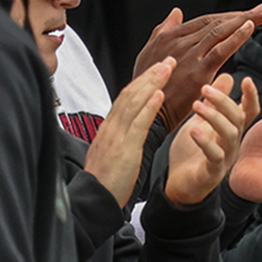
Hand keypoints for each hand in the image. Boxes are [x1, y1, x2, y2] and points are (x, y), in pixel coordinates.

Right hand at [82, 58, 172, 207]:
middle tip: (168, 60)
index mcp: (109, 129)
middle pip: (130, 94)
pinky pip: (137, 123)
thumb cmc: (105, 182)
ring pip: (133, 103)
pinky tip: (159, 94)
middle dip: (150, 75)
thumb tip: (128, 129)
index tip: (157, 70)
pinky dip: (148, 106)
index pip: (126, 99)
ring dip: (151, 83)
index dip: (142, 82)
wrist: (94, 200)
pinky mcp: (124, 149)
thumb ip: (120, 139)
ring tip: (167, 68)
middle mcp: (111, 128)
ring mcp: (116, 136)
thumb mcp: (112, 155)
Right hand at [134, 5, 261, 129]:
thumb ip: (164, 30)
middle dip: (245, 14)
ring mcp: (188, 55)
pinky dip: (237, 36)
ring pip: (221, 31)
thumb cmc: (151, 89)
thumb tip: (176, 11)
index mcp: (169, 36)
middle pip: (217, 22)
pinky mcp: (197, 71)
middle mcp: (179, 41)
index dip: (231, 16)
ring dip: (247, 19)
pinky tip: (251, 27)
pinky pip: (220, 49)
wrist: (147, 114)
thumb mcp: (151, 54)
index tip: (251, 13)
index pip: (207, 21)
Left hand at [165, 73, 257, 204]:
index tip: (245, 79)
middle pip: (238, 118)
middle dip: (224, 101)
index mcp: (231, 131)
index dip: (251, 96)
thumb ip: (214, 102)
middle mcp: (232, 144)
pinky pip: (214, 155)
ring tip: (197, 105)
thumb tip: (226, 76)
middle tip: (205, 88)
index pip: (249, 111)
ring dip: (214, 117)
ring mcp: (225, 159)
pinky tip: (193, 129)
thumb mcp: (201, 121)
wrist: (178, 185)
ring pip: (229, 134)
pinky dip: (205, 141)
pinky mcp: (212, 172)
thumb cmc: (190, 153)